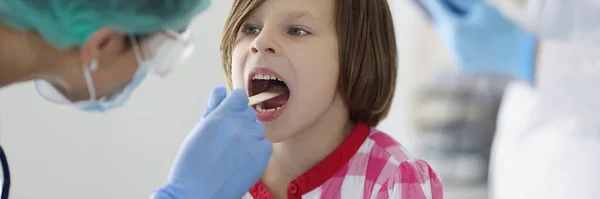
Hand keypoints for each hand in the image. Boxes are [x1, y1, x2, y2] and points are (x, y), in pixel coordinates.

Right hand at [151, 87, 271, 198]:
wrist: (198, 193)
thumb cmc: (192, 164)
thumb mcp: (199, 131)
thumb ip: (212, 108)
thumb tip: (221, 90)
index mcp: (221, 115)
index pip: (240, 96)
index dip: (234, 104)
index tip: (230, 114)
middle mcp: (239, 124)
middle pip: (249, 113)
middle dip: (240, 122)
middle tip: (226, 140)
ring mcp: (252, 140)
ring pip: (257, 129)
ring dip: (249, 137)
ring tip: (232, 153)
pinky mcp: (262, 155)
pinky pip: (265, 145)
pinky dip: (257, 151)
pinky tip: (242, 161)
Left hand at [417, 0, 536, 82]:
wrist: (520, 55)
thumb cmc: (503, 26)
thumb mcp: (483, 8)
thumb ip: (461, 2)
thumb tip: (445, 0)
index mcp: (455, 28)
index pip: (437, 10)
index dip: (429, 1)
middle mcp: (452, 44)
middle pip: (439, 24)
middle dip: (435, 13)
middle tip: (427, 4)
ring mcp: (456, 55)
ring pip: (447, 37)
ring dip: (445, 26)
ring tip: (439, 15)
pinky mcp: (463, 64)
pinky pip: (456, 47)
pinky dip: (457, 39)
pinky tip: (458, 31)